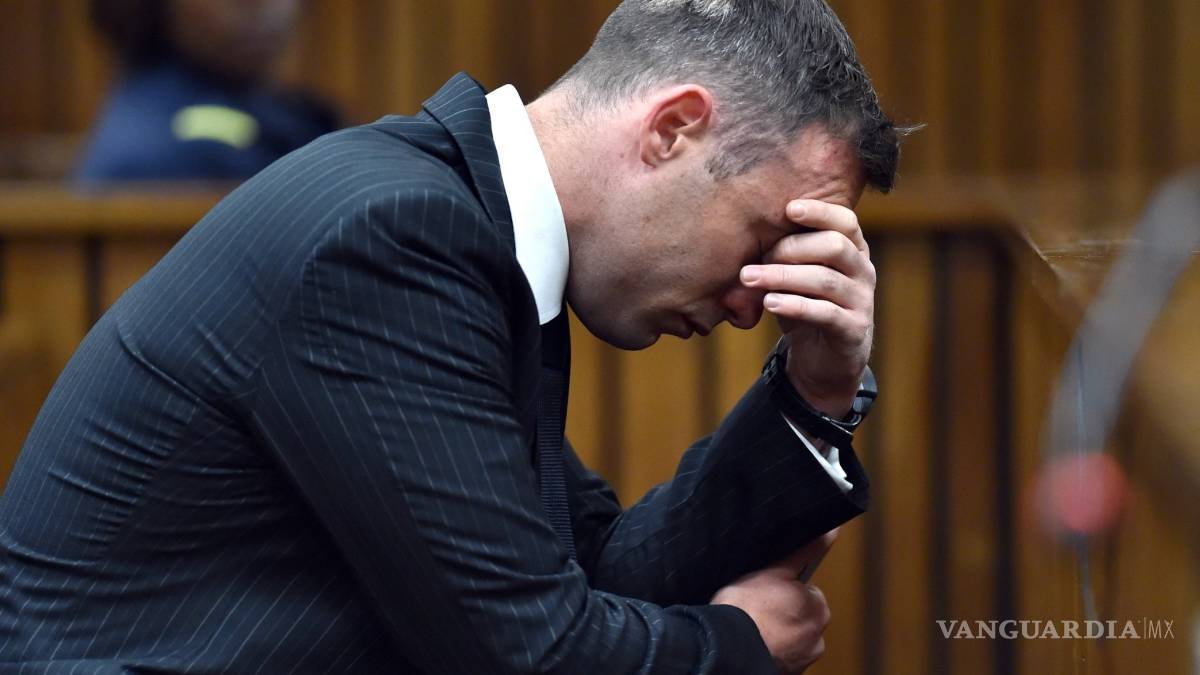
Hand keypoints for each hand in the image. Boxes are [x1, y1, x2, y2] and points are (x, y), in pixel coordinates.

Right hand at [710, 530, 838, 673]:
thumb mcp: (774, 570)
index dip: (782, 587)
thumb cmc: (746, 608)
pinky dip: (772, 648)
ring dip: (777, 630)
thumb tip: (831, 530)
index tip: (764, 592)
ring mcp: (804, 656)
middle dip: (782, 610)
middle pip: (798, 613)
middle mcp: (817, 634)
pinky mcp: (790, 672)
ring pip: (790, 634)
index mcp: (818, 606)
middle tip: (757, 606)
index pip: (804, 590)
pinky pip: (783, 653)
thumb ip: (805, 550)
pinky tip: (756, 640)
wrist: (726, 648)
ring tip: (753, 624)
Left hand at [740, 200, 874, 417]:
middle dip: (791, 248)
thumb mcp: (793, 278)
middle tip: (759, 258)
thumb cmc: (806, 307)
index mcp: (853, 250)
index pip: (845, 221)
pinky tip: (770, 303)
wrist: (824, 360)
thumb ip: (781, 257)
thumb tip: (743, 239)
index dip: (820, 212)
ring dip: (783, 276)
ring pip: (826, 280)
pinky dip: (795, 305)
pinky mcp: (854, 330)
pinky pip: (826, 313)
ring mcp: (862, 301)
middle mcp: (863, 271)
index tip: (789, 209)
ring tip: (749, 279)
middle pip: (834, 246)